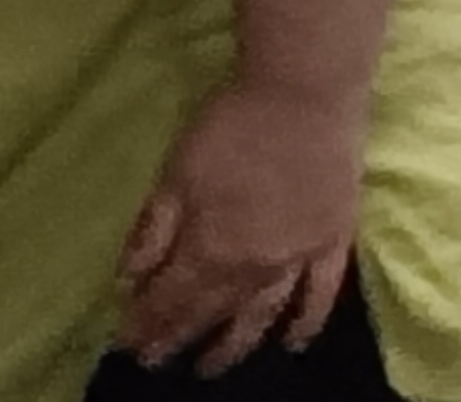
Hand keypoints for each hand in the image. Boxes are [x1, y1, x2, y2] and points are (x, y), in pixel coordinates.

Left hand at [117, 75, 371, 373]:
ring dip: (233, 346)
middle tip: (155, 360)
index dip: (147, 323)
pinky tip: (292, 344)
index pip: (171, 298)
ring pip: (261, 316)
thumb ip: (153, 232)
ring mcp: (298, 259)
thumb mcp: (176, 173)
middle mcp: (254, 268)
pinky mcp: (332, 242)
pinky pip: (320, 296)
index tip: (127, 343)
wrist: (306, 92)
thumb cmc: (232, 124)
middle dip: (178, 337)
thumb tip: (127, 282)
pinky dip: (306, 325)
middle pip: (211, 311)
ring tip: (210, 368)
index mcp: (210, 249)